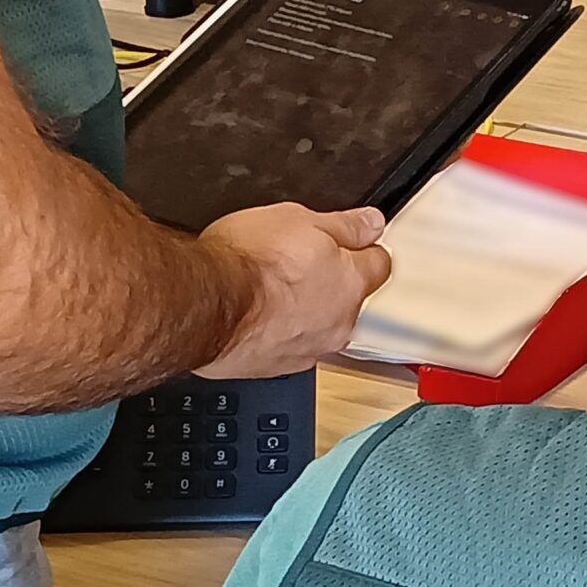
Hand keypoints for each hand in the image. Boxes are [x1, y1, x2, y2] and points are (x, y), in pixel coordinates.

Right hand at [194, 204, 391, 378]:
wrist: (206, 306)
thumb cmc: (248, 263)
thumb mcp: (300, 219)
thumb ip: (346, 224)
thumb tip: (372, 224)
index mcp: (351, 284)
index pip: (379, 264)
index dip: (362, 248)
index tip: (348, 242)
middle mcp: (339, 323)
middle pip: (349, 299)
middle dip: (330, 282)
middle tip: (297, 261)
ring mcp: (308, 350)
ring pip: (318, 325)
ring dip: (303, 310)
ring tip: (270, 289)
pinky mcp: (276, 367)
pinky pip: (286, 346)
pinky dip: (276, 332)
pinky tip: (254, 314)